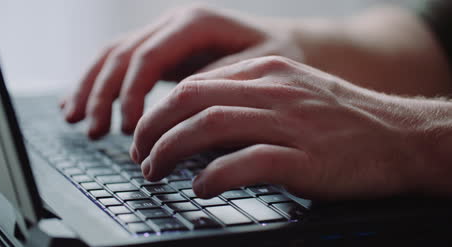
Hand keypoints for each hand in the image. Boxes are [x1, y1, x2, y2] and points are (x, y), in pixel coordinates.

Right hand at [60, 5, 303, 138]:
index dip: (131, 93)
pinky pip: (125, 64)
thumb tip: (184, 111)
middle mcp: (174, 23)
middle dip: (102, 92)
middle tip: (93, 130)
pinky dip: (102, 84)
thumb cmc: (281, 55)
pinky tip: (85, 102)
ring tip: (76, 120)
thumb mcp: (260, 66)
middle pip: (123, 53)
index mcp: (194, 23)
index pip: (147, 56)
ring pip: (115, 55)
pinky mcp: (166, 52)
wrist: (291, 45)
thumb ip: (219, 82)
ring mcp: (167, 36)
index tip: (129, 129)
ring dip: (92, 87)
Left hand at [131, 56, 426, 199]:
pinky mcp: (305, 158)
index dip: (161, 110)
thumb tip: (200, 126)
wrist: (400, 137)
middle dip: (155, 129)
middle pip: (193, 101)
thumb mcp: (292, 96)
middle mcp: (275, 90)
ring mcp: (291, 122)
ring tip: (155, 172)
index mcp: (268, 72)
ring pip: (211, 127)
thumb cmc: (342, 121)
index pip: (197, 84)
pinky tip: (200, 188)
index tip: (146, 134)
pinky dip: (214, 175)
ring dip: (172, 151)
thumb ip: (248, 102)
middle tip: (140, 156)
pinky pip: (247, 162)